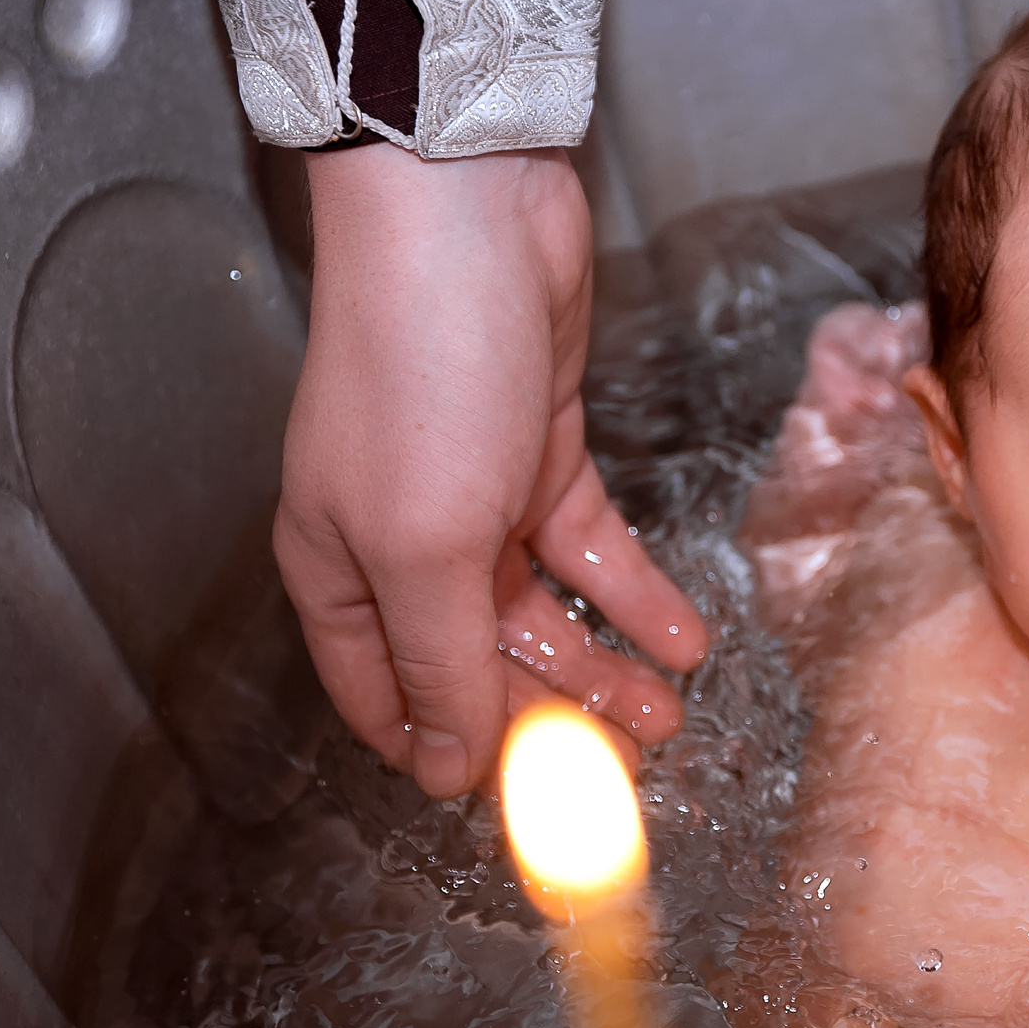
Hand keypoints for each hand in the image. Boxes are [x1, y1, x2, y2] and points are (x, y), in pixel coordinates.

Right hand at [275, 141, 707, 796]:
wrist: (467, 213)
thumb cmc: (418, 368)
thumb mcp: (427, 545)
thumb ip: (442, 663)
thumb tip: (452, 770)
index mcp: (340, 572)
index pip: (387, 700)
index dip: (450, 757)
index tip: (525, 813)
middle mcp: (401, 541)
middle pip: (479, 662)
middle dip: (554, 719)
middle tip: (630, 768)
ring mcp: (474, 493)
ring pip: (543, 610)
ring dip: (607, 666)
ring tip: (672, 716)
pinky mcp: (540, 447)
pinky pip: (591, 546)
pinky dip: (636, 592)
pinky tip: (687, 637)